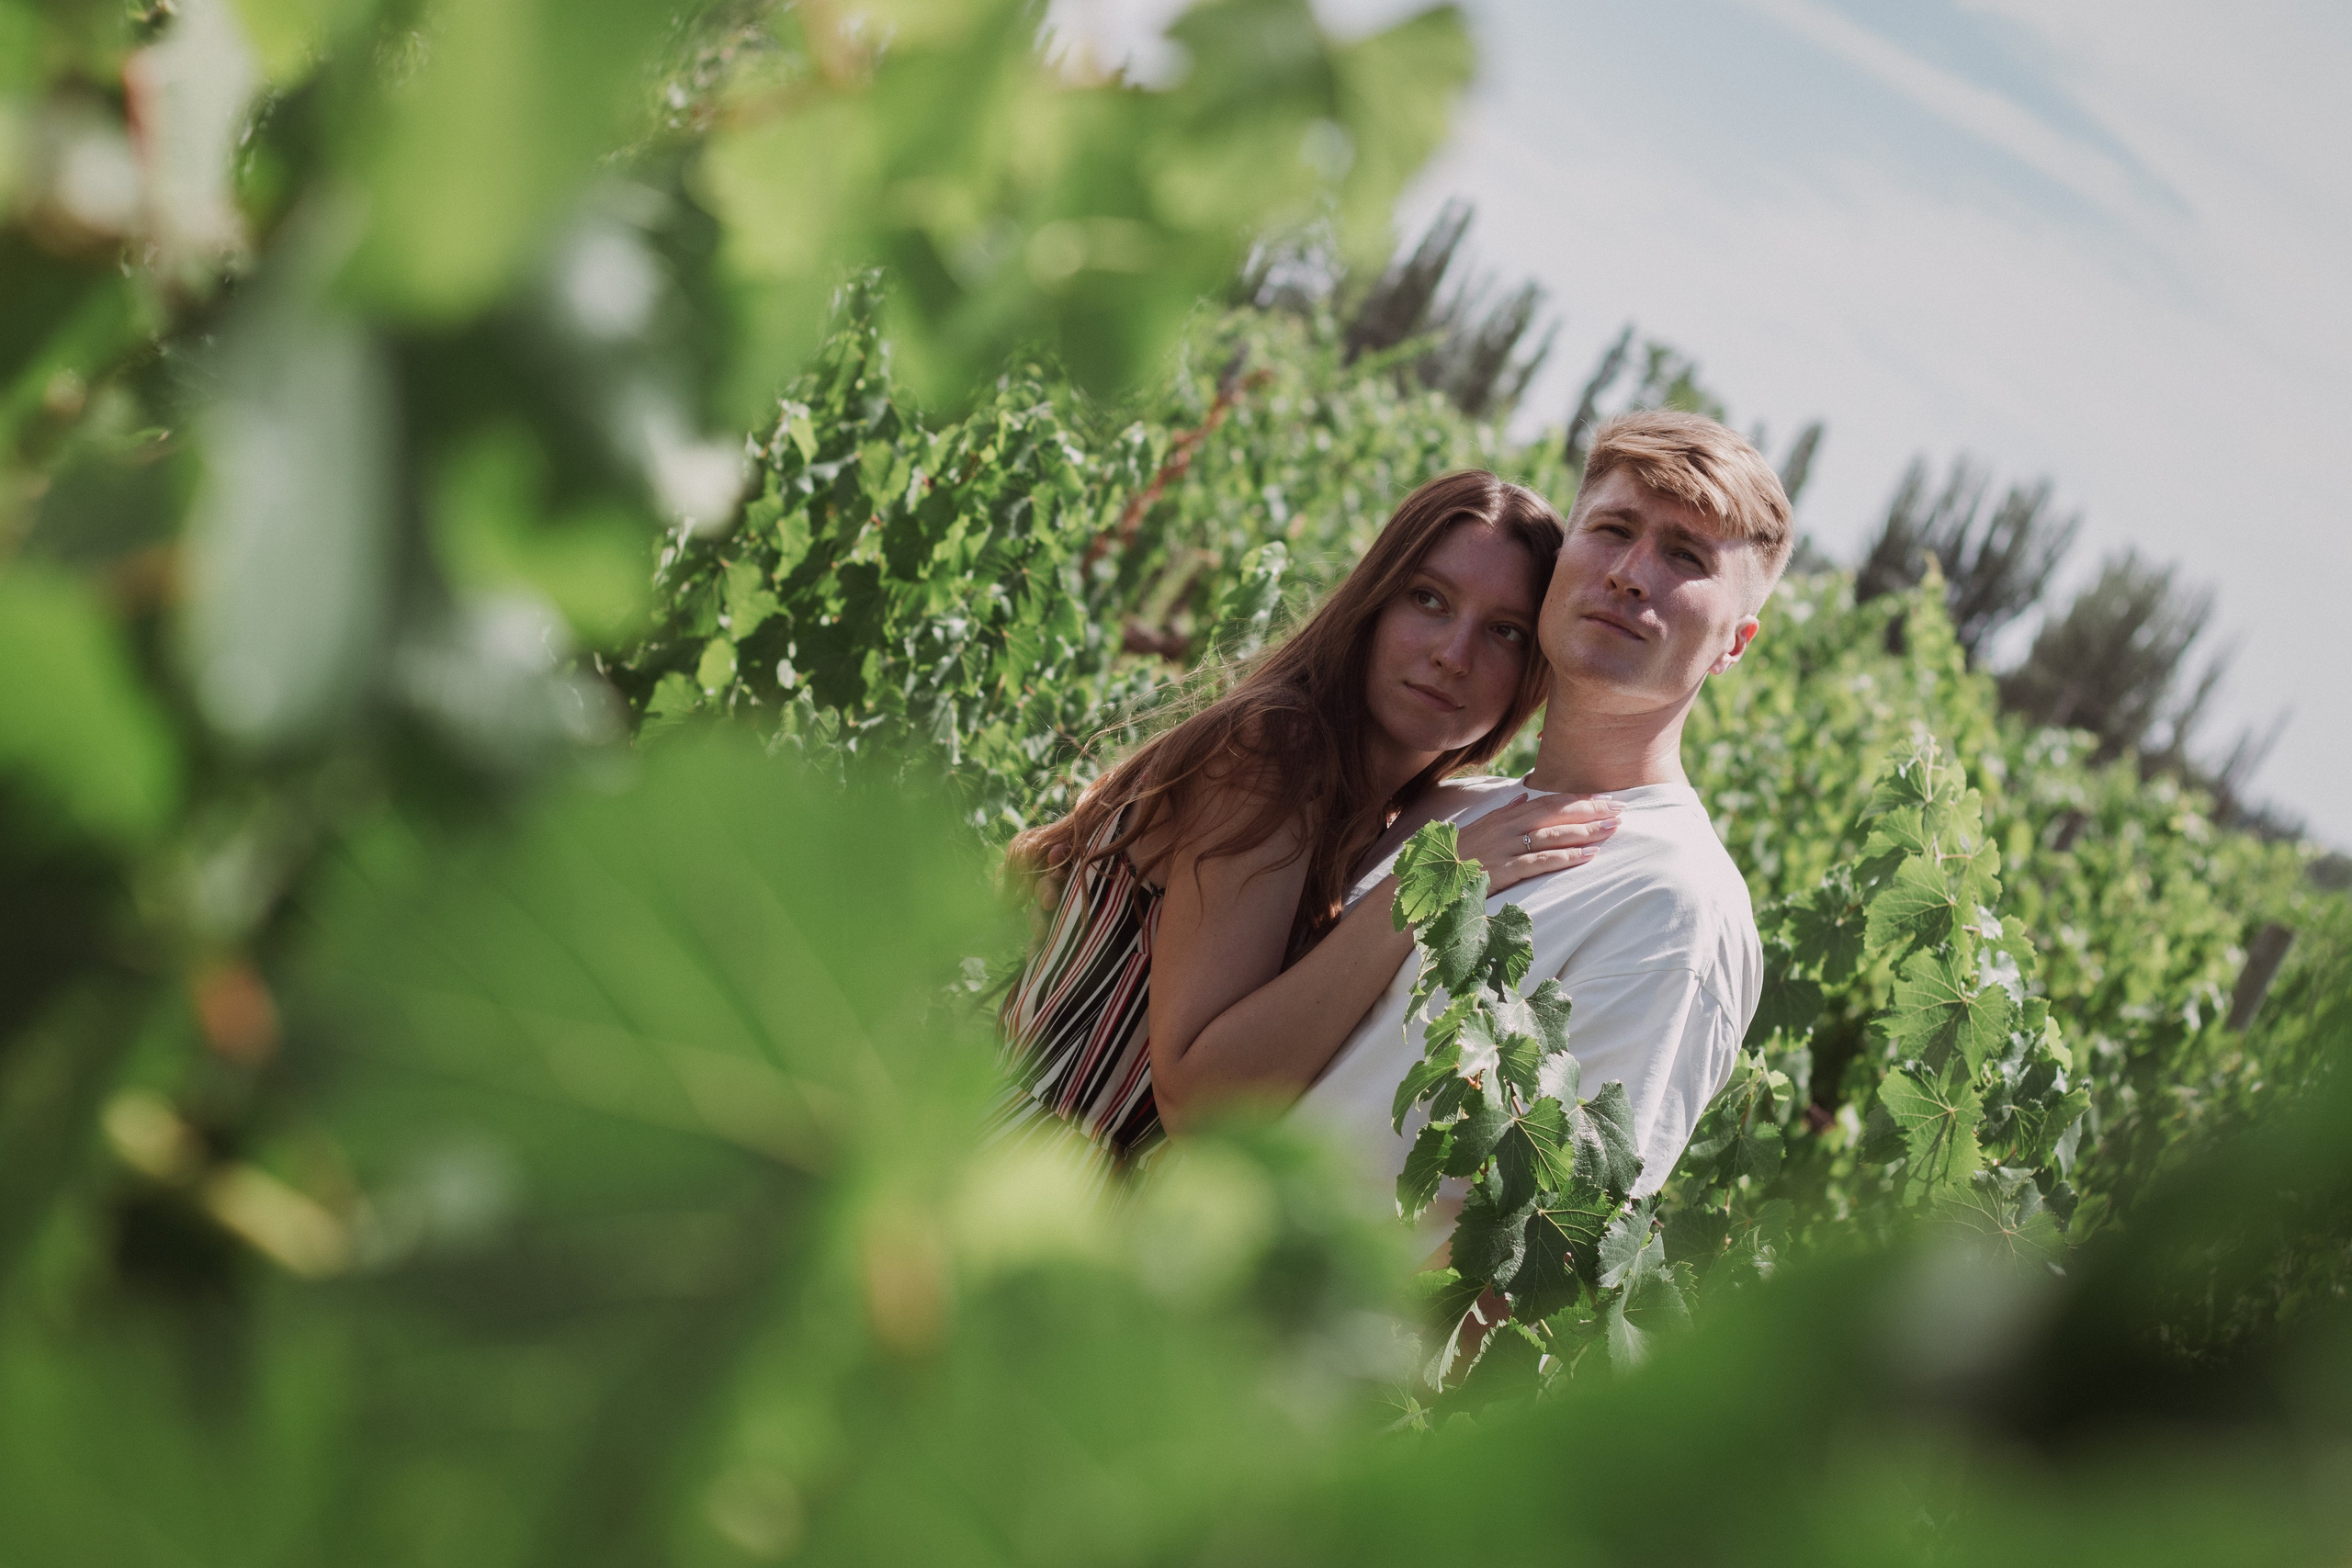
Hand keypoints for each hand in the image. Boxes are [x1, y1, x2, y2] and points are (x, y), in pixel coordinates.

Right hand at [1454, 791, 1622, 894]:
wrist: (1430, 879)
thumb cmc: (1456, 855)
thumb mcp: (1479, 827)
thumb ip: (1504, 812)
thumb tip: (1523, 797)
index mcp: (1504, 817)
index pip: (1548, 802)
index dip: (1578, 799)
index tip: (1604, 797)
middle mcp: (1507, 828)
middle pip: (1556, 814)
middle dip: (1590, 810)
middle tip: (1620, 809)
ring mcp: (1506, 849)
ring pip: (1553, 835)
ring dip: (1585, 831)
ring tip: (1612, 828)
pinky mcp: (1504, 871)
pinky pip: (1540, 861)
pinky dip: (1566, 857)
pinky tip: (1588, 856)